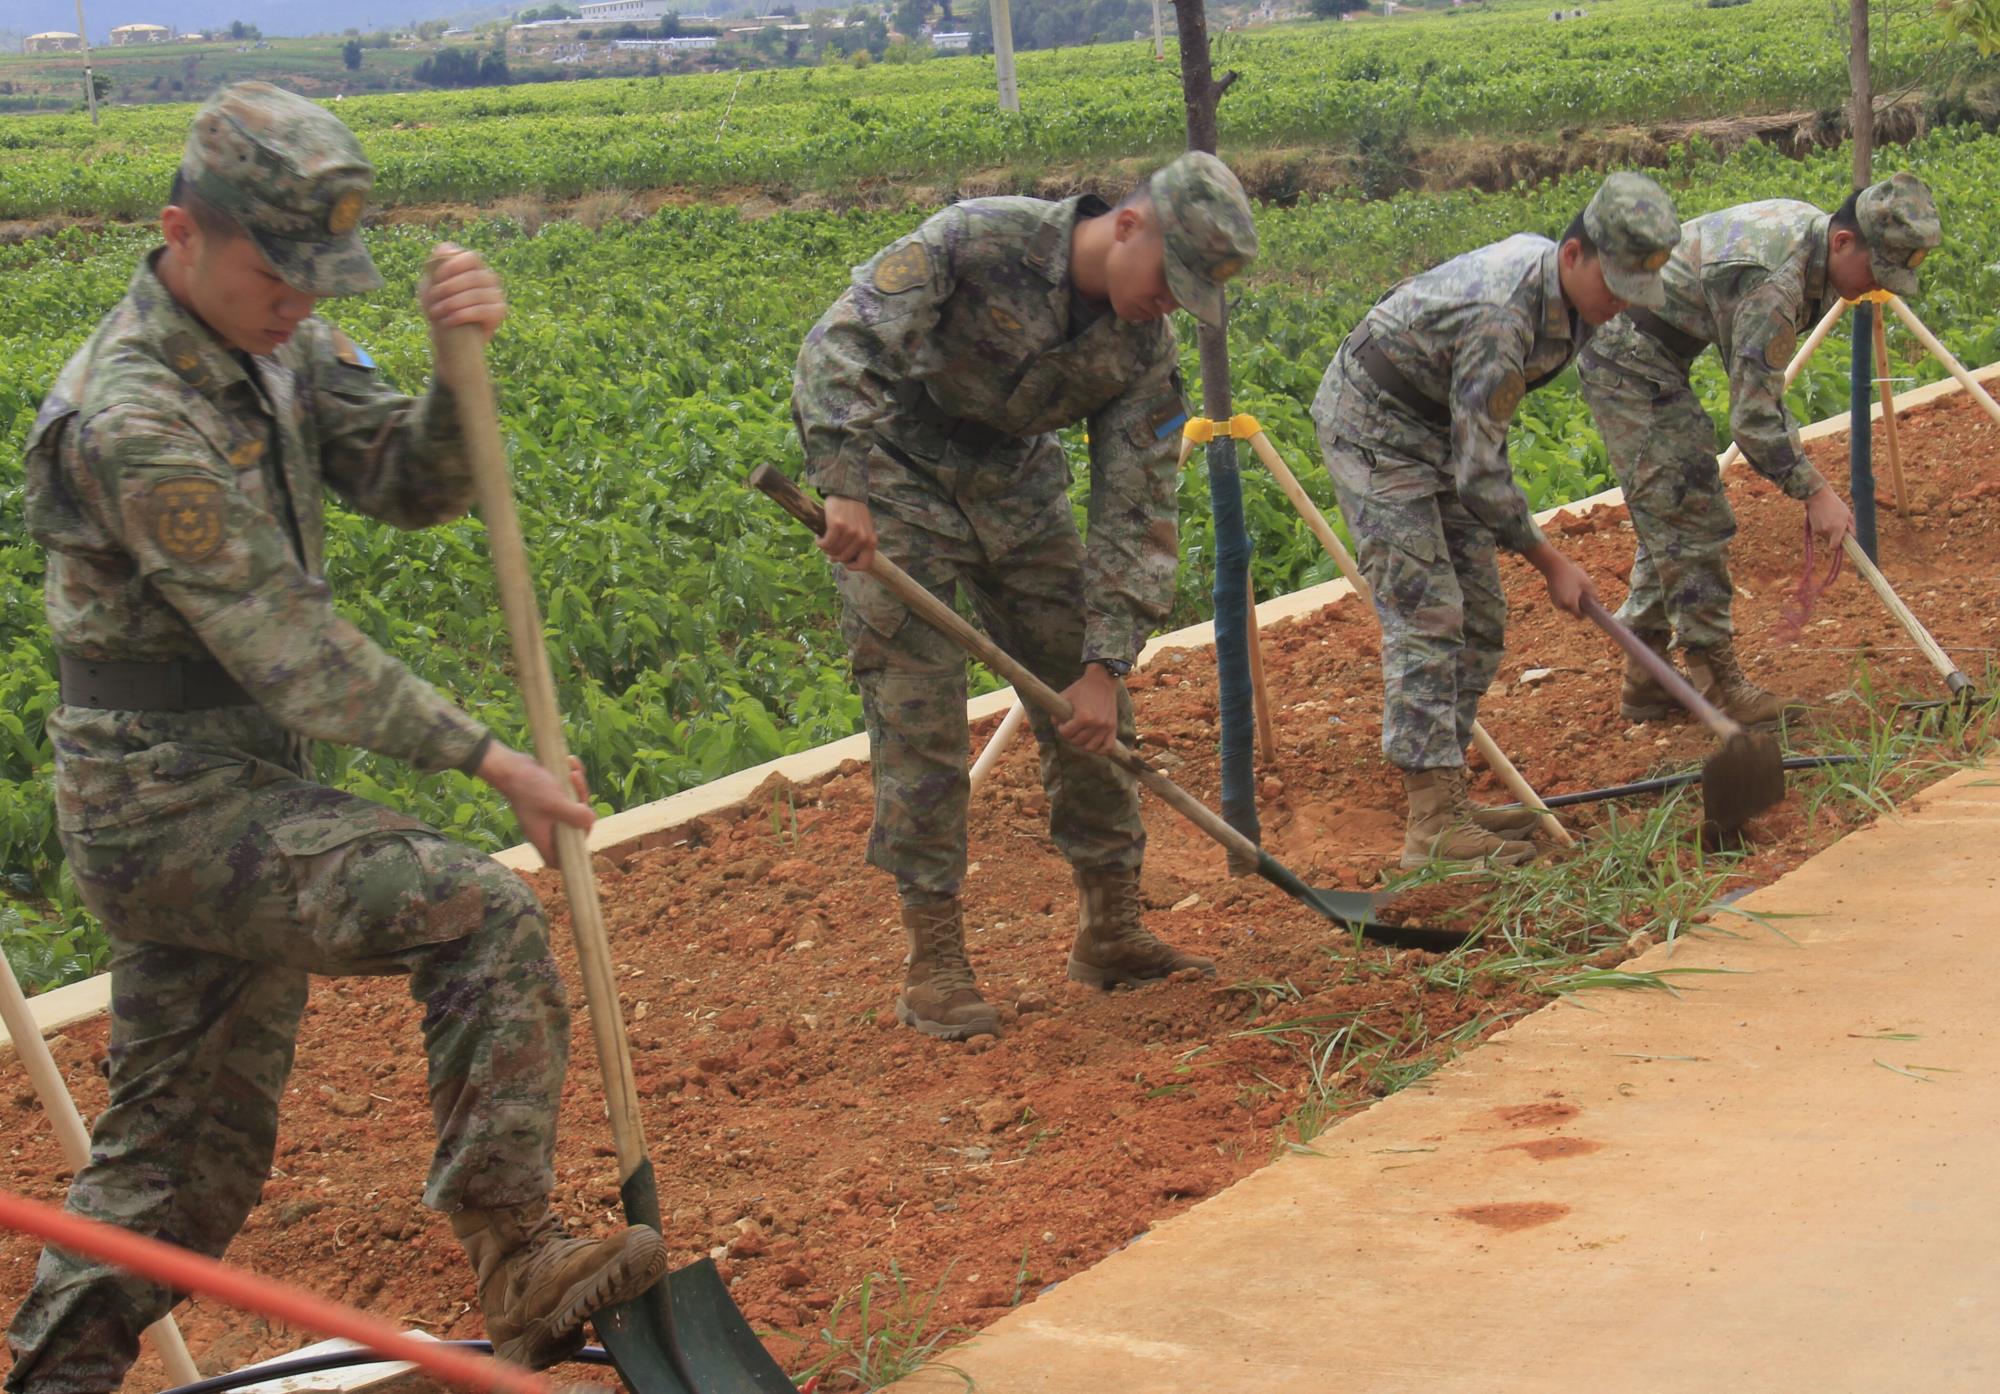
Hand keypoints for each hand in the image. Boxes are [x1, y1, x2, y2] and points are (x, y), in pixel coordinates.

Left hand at [422, 243, 506, 342]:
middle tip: (432, 300)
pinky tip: (448, 320)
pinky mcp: (500, 311)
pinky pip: (482, 310)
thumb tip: (444, 250)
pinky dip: (462, 315)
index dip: (453, 265)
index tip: (436, 278)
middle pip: (473, 277)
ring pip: (476, 294)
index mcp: (475, 266)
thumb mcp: (431, 283)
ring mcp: (497, 294)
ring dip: (452, 303)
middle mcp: (489, 278)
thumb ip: (436, 264)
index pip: (471, 258)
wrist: (449, 336)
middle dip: (448, 288)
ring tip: (436, 312)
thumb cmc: (440, 306)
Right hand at [475, 744, 593, 863]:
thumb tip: (591, 821)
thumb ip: (574, 816)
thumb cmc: (528, 787)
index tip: (582, 833)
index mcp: (543, 837)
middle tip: (578, 790)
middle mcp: (546, 828)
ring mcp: (549, 812)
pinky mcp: (552, 796)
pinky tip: (571, 764)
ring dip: (579, 787)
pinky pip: (570, 792)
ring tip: (573, 772)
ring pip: (575, 807)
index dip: (572, 854)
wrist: (511, 765)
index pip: (558, 859)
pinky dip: (573, 779)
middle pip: (574, 828)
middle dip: (582, 807)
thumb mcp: (554, 803)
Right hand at [819, 495, 876, 570]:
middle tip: (830, 546)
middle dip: (834, 554)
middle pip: (843, 558)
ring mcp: (850, 532)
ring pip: (833, 552)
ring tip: (824, 539)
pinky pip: (825, 544)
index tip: (843, 561)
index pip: (864, 564)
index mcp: (871, 541)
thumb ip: (855, 546)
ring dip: (825, 548)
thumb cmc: (854, 513)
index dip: (851, 566)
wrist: (846, 492)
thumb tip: (835, 560)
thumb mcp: (862, 530)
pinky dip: (820, 542)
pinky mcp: (837, 526)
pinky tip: (819, 537)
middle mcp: (862, 538)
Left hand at [1057, 664, 1121, 752]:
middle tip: (1070, 728)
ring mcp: (1106, 727)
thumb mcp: (1065, 697)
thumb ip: (1057, 712)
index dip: (1061, 728)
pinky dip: (1100, 749)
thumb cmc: (1082, 688)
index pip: (1066, 733)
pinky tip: (1093, 743)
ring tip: (1080, 735)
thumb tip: (1055, 725)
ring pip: (1090, 747)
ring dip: (1083, 743)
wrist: (1102, 680)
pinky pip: (1107, 748)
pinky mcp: (1113, 727)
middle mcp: (1096, 724)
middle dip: (1070, 736)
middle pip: (1077, 742)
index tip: (1062, 723)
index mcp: (1083, 717)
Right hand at [1524, 541, 1598, 618]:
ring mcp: (1555, 602)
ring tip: (1574, 588)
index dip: (1585, 613)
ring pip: (1567, 607)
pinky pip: (1562, 602)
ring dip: (1572, 601)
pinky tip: (1567, 587)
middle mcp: (1562, 606)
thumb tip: (1596, 603)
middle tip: (1581, 593)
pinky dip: (1566, 598)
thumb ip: (1593, 595)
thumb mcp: (1587, 583)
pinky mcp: (1552, 598)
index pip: (1579, 616)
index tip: (1589, 608)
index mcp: (1571, 603)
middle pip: (1573, 611)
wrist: (1554, 566)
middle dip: (1578, 605)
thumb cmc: (1572, 574)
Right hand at [1804, 484, 1853, 549]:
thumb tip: (1853, 538)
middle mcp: (1827, 531)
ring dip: (1828, 532)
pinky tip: (1823, 519)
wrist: (1818, 497)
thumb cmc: (1836, 504)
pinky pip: (1820, 532)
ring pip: (1825, 537)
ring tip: (1830, 519)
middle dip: (1834, 537)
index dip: (1838, 546)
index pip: (1834, 547)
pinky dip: (1822, 528)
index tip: (1841, 542)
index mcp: (1837, 529)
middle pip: (1831, 541)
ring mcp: (1818, 530)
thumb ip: (1851, 528)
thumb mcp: (1847, 515)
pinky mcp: (1813, 528)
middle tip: (1837, 526)